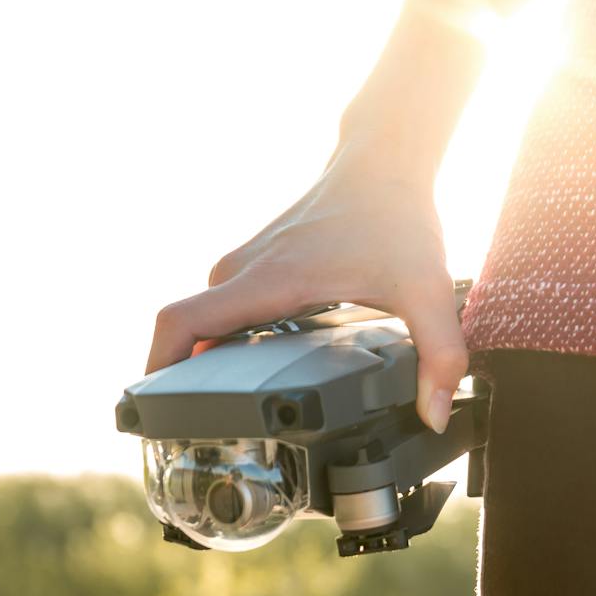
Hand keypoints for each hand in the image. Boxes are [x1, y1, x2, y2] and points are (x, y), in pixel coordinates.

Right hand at [148, 150, 467, 433]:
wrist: (384, 161)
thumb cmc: (397, 217)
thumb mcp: (428, 289)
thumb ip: (439, 353)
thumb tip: (432, 414)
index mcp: (267, 281)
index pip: (179, 322)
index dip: (156, 368)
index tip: (155, 411)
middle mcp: (242, 272)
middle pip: (185, 334)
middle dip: (183, 386)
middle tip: (204, 435)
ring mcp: (244, 266)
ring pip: (205, 324)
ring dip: (206, 365)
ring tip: (230, 414)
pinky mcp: (254, 266)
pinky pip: (222, 312)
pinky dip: (225, 345)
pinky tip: (253, 374)